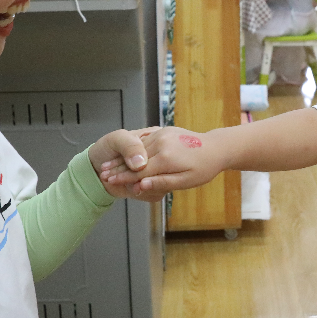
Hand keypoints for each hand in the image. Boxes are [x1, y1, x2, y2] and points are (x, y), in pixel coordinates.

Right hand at [99, 126, 225, 199]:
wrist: (216, 147)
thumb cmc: (203, 169)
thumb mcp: (185, 181)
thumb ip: (162, 183)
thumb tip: (141, 187)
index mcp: (167, 158)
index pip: (139, 171)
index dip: (123, 177)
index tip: (109, 182)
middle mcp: (162, 143)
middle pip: (134, 159)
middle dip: (117, 167)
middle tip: (101, 175)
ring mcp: (162, 135)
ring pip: (137, 149)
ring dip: (122, 157)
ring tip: (107, 165)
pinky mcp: (163, 130)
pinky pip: (144, 141)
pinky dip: (133, 149)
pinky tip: (124, 154)